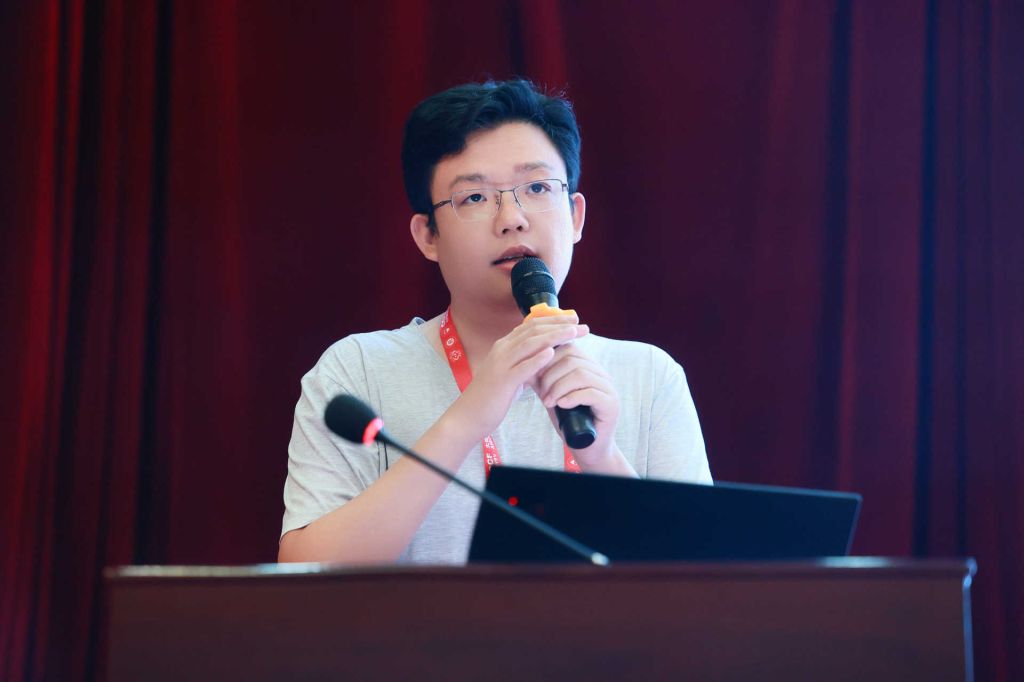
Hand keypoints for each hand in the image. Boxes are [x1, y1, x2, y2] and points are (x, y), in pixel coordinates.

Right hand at [457, 314, 588, 436]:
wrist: (468, 416)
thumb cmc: (492, 397)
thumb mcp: (511, 375)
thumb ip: (526, 364)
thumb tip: (546, 356)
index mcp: (504, 347)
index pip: (531, 326)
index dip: (553, 320)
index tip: (573, 319)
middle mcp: (502, 350)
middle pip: (533, 330)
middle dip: (559, 325)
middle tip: (580, 324)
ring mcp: (501, 364)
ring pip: (530, 344)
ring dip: (553, 336)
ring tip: (573, 332)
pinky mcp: (502, 381)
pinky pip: (522, 367)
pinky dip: (537, 359)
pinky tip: (552, 353)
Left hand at [532, 343, 624, 470]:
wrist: (586, 448)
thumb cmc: (569, 421)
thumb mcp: (552, 396)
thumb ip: (543, 380)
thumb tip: (526, 362)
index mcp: (588, 367)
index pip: (568, 348)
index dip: (548, 359)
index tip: (535, 377)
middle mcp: (601, 374)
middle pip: (573, 359)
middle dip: (551, 375)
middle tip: (542, 394)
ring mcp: (608, 388)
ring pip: (581, 374)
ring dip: (559, 388)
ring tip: (549, 402)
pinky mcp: (611, 404)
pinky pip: (591, 392)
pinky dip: (572, 397)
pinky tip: (562, 405)